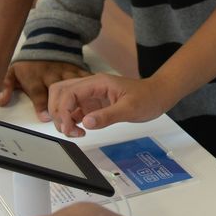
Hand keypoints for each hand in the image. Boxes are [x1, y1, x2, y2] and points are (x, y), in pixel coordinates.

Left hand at [0, 61, 91, 121]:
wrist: (44, 41)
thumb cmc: (28, 63)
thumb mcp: (12, 71)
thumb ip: (6, 86)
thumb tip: (1, 101)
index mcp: (34, 77)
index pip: (37, 92)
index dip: (41, 105)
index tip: (46, 118)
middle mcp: (50, 74)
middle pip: (58, 90)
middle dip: (63, 104)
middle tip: (68, 120)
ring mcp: (65, 70)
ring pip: (74, 83)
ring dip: (81, 97)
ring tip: (88, 110)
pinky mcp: (76, 68)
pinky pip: (85, 76)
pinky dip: (92, 84)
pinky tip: (100, 94)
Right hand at [47, 74, 166, 138]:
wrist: (157, 95)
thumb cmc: (147, 98)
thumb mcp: (130, 109)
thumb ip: (108, 116)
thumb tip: (86, 123)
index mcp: (97, 82)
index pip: (69, 92)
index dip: (63, 111)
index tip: (68, 128)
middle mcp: (90, 86)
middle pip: (59, 92)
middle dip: (58, 112)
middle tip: (69, 130)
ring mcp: (90, 95)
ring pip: (63, 101)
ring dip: (62, 117)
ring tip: (75, 133)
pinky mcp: (92, 104)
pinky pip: (73, 110)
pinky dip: (70, 121)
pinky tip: (80, 131)